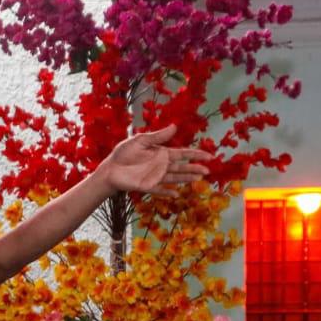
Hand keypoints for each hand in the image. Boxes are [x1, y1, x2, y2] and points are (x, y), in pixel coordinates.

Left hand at [95, 124, 210, 196]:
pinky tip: (177, 194)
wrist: (110, 168)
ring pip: (175, 177)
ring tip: (200, 179)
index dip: (196, 154)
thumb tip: (174, 126)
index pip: (182, 154)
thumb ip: (157, 137)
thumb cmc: (124, 152)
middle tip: (208, 170)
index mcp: (161, 153)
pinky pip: (160, 190)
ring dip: (187, 178)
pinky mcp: (147, 186)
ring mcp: (155, 177)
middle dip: (195, 168)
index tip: (209, 155)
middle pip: (182, 167)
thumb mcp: (140, 141)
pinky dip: (167, 192)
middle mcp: (161, 166)